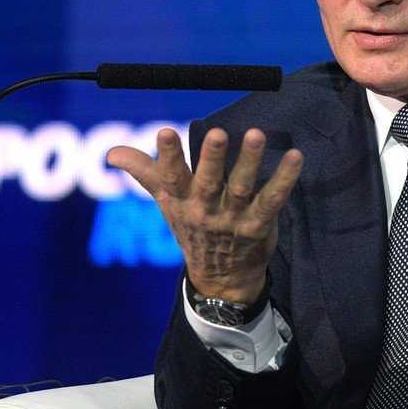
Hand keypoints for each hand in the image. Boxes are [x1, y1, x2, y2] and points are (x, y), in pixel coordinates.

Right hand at [107, 127, 303, 304]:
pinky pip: (273, 199)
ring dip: (250, 161)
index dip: (168, 156)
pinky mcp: (259, 224)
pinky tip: (295, 157)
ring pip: (242, 187)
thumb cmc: (192, 227)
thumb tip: (112, 152)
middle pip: (209, 182)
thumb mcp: (167, 201)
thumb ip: (146, 172)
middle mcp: (206, 209)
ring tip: (256, 134)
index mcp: (181, 200)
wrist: (219, 276)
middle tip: (217, 132)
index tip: (164, 131)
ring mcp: (233, 218)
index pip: (171, 177)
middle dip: (212, 157)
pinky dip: (285, 179)